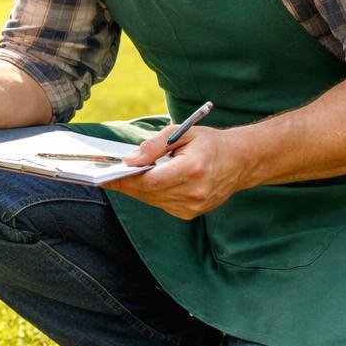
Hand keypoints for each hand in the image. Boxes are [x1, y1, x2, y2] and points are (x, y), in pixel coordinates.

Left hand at [104, 125, 251, 219]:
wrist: (241, 161)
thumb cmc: (211, 144)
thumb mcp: (183, 132)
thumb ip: (154, 145)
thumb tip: (130, 160)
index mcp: (194, 169)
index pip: (150, 180)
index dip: (126, 179)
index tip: (105, 175)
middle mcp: (194, 192)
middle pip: (148, 192)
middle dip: (125, 183)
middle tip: (105, 175)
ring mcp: (194, 206)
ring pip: (152, 200)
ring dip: (136, 189)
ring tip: (122, 177)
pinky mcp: (191, 213)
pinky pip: (161, 204)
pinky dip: (151, 194)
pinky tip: (145, 183)